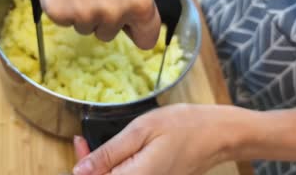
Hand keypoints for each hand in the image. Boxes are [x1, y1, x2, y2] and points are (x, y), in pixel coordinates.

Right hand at [35, 0, 160, 49]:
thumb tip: (151, 10)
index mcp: (140, 6)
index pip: (146, 40)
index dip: (137, 32)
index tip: (130, 26)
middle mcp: (113, 15)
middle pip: (109, 35)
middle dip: (105, 20)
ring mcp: (85, 16)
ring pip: (86, 29)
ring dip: (85, 15)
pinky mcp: (60, 14)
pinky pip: (66, 22)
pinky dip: (66, 10)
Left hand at [72, 104, 246, 174]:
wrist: (217, 134)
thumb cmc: (183, 126)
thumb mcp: (141, 130)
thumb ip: (109, 153)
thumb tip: (79, 171)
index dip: (81, 164)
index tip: (78, 141)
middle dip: (89, 166)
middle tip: (83, 141)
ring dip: (101, 168)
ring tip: (95, 144)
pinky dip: (117, 168)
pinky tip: (116, 152)